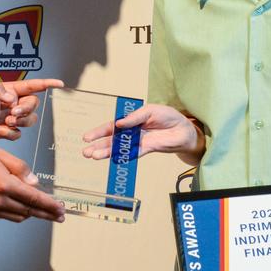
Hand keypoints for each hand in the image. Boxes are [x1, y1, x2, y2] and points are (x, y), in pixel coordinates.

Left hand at [0, 78, 62, 140]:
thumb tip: (12, 99)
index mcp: (8, 90)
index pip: (31, 86)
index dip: (46, 84)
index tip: (60, 84)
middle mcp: (11, 104)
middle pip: (32, 106)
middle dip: (26, 110)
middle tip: (11, 114)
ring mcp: (8, 118)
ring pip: (29, 121)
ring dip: (20, 123)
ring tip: (4, 122)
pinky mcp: (3, 131)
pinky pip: (16, 134)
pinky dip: (9, 134)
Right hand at [0, 140, 65, 222]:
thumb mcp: (1, 155)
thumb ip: (20, 169)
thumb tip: (35, 182)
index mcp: (5, 185)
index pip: (34, 199)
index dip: (50, 205)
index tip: (61, 209)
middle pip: (29, 211)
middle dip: (46, 213)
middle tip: (60, 216)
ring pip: (18, 216)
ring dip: (32, 213)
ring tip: (43, 211)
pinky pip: (5, 215)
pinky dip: (17, 213)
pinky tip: (22, 208)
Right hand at [80, 104, 200, 159]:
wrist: (184, 129)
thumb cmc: (168, 116)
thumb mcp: (150, 110)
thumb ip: (134, 117)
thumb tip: (119, 123)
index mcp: (131, 120)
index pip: (112, 126)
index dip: (99, 131)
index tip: (87, 137)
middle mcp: (131, 132)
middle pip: (112, 139)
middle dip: (98, 145)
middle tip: (86, 152)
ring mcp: (137, 142)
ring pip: (119, 148)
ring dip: (106, 152)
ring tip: (94, 156)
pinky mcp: (146, 149)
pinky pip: (132, 154)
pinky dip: (122, 157)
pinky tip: (112, 160)